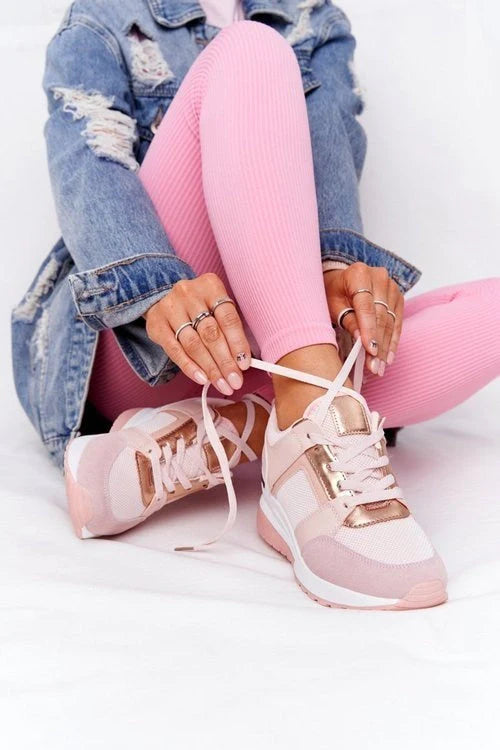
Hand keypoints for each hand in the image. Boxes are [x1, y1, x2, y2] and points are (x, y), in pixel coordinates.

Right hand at [144, 273, 250, 394]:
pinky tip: (201, 378)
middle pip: (211, 333)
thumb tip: (243, 361)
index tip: (245, 365)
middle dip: (225, 361)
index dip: (238, 343)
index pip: (228, 318)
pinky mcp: (156, 324)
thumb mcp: (216, 307)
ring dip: (209, 368)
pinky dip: (190, 367)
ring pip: (193, 344)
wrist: (165, 298)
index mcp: (210, 286)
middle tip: (234, 381)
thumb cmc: (199, 306)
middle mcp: (189, 293)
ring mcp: (170, 308)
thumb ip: (229, 329)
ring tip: (221, 383)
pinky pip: (175, 350)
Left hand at [323, 263, 403, 375]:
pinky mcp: (398, 298)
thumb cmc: (333, 293)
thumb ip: (347, 320)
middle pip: (381, 316)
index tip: (370, 351)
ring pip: (390, 322)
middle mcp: (380, 276)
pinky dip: (392, 341)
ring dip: (385, 347)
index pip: (367, 307)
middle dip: (377, 344)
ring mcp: (392, 286)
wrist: (341, 281)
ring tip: (380, 367)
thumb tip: (361, 338)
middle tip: (374, 366)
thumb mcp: (333, 305)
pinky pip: (397, 323)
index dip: (369, 330)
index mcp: (359, 274)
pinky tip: (388, 357)